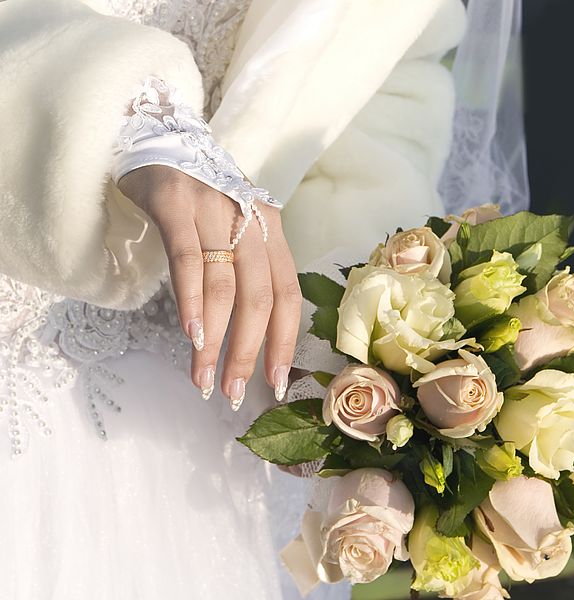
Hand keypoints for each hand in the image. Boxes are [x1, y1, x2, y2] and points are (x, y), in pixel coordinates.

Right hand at [118, 165, 301, 407]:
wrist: (162, 139)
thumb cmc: (203, 199)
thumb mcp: (238, 229)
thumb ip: (248, 272)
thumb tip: (248, 335)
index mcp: (272, 230)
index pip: (288, 296)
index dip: (284, 342)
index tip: (275, 382)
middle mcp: (251, 220)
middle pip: (259, 299)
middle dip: (247, 352)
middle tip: (232, 392)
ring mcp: (215, 209)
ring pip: (225, 287)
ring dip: (214, 341)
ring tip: (203, 379)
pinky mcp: (176, 203)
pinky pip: (188, 260)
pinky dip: (192, 301)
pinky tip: (191, 336)